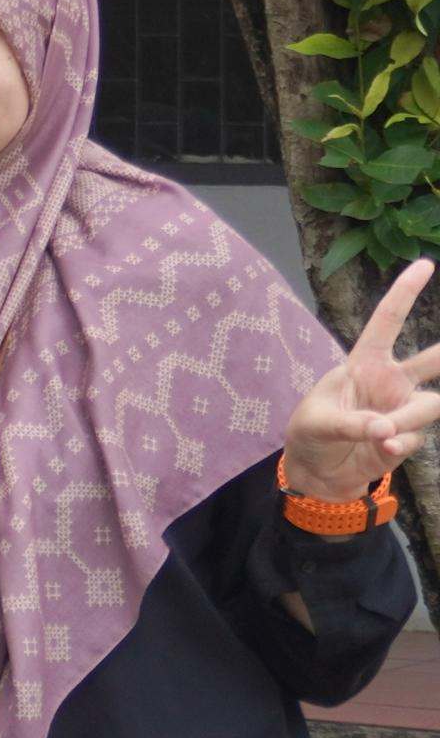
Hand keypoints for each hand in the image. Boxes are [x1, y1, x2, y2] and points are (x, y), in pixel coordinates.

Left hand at [284, 258, 439, 503]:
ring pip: (429, 405)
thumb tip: (387, 431)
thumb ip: (352, 424)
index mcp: (363, 363)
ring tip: (380, 435)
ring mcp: (403, 408)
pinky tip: (379, 453)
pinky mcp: (410, 436)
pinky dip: (398, 447)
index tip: (425, 264)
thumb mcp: (317, 424)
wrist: (317, 473)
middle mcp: (390, 381)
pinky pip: (416, 437)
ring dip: (408, 420)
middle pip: (433, 360)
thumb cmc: (310, 435)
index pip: (386, 322)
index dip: (404, 293)